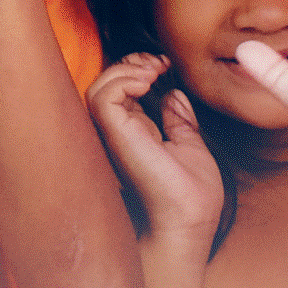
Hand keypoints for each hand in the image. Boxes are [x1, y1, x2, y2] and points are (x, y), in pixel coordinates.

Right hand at [88, 53, 222, 248]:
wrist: (190, 223)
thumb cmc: (191, 199)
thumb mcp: (190, 147)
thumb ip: (178, 121)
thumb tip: (174, 95)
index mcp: (133, 136)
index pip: (119, 93)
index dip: (136, 71)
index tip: (164, 66)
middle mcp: (117, 136)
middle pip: (104, 86)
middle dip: (128, 64)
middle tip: (157, 64)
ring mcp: (113, 137)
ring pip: (96, 88)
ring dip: (124, 70)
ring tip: (152, 71)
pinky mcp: (115, 137)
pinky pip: (103, 97)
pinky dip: (123, 80)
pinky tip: (148, 82)